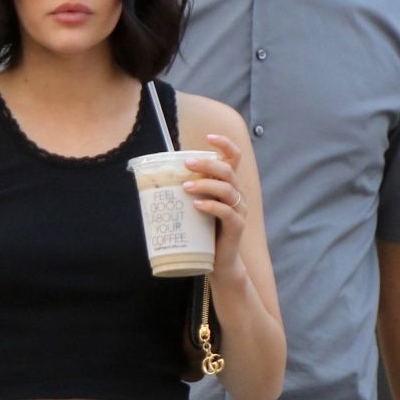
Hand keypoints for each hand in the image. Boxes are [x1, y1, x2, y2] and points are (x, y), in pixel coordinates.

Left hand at [185, 133, 247, 275]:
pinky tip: (197, 205)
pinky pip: (226, 212)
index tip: (208, 137)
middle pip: (227, 170)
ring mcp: (239, 210)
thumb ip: (189, 191)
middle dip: (207, 164)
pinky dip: (211, 206)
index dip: (225, 144)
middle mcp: (237, 194)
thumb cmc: (204, 232)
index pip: (233, 158)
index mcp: (229, 185)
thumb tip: (160, 178)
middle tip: (187, 164)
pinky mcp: (236, 227)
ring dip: (205, 184)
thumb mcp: (196, 207)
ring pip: (227, 189)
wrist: (218, 262)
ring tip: (185, 187)